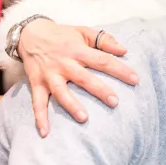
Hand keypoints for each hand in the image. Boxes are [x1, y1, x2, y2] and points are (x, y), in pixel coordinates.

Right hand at [17, 18, 138, 136]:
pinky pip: (37, 102)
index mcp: (78, 50)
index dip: (119, 70)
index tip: (135, 80)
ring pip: (61, 92)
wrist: (29, 34)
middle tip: (115, 102)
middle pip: (84, 78)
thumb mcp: (83, 31)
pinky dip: (40, 117)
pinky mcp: (36, 84)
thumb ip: (104, 40)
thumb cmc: (62, 35)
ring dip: (72, 106)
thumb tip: (124, 50)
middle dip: (99, 90)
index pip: (102, 60)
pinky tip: (45, 132)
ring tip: (84, 118)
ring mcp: (49, 75)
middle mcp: (64, 63)